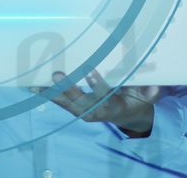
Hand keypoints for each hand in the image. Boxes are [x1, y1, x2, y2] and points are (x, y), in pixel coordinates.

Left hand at [33, 70, 159, 134]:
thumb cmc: (136, 101)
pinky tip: (31, 86)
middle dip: (67, 88)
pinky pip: (59, 102)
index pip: (104, 96)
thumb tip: (155, 88)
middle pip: (79, 101)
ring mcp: (82, 111)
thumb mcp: (146, 98)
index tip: (90, 70)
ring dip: (50, 92)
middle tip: (57, 73)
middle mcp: (95, 111)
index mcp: (112, 107)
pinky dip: (45, 94)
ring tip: (34, 82)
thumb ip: (149, 92)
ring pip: (65, 102)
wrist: (127, 117)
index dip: (98, 84)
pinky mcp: (74, 109)